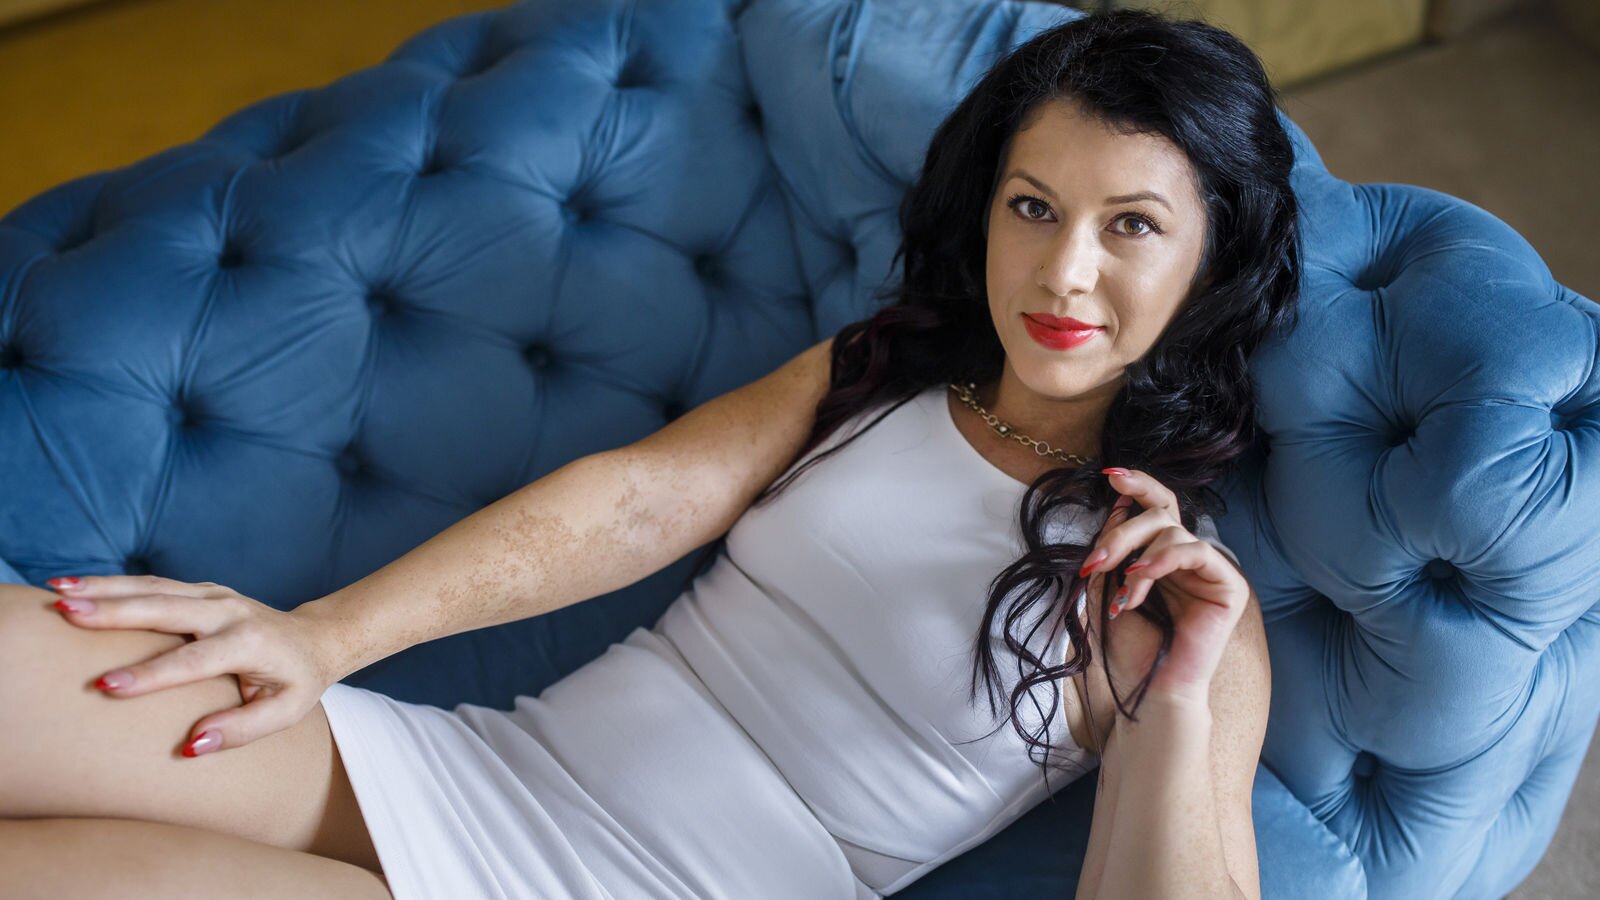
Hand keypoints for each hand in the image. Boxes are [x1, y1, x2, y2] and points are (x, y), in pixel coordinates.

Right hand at [45, 575, 337, 756]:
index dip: (151, 675)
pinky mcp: (199, 590)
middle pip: (165, 608)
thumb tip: (192, 746)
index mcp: (249, 643)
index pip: (193, 660)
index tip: (107, 686)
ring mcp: (213, 595)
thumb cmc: (297, 681)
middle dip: (115, 611)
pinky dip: (113, 584)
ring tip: (59, 592)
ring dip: (104, 588)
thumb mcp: (284, 711)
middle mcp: (229, 611)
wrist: (316, 638)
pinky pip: (152, 585)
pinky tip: (76, 587)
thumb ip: (241, 730)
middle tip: (68, 614)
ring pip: (153, 587)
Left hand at [1080, 468, 1250, 707]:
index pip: (1157, 506)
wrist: (1149, 689)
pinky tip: (1141, 581)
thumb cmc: (1129, 645)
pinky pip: (1198, 552)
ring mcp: (1210, 569)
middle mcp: (1188, 557)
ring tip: (1123, 594)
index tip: (1110, 475)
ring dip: (1137, 556)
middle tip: (1095, 562)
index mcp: (1162, 554)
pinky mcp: (1229, 586)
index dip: (1138, 485)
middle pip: (1159, 514)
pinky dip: (1164, 561)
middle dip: (1121, 531)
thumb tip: (1118, 507)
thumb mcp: (1108, 586)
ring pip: (1173, 530)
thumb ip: (1115, 548)